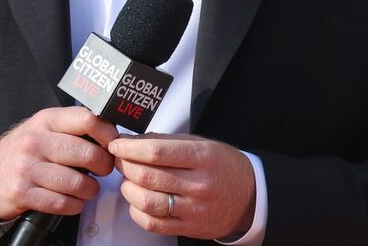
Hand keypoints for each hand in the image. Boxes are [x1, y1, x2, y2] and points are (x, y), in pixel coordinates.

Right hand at [0, 106, 118, 220]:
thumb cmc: (27, 151)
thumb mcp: (45, 129)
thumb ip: (73, 128)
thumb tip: (112, 136)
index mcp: (46, 120)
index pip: (87, 120)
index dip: (108, 134)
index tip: (114, 145)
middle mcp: (34, 141)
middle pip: (87, 153)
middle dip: (104, 165)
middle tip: (104, 170)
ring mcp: (26, 168)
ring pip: (77, 182)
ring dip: (90, 189)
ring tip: (89, 188)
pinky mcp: (21, 193)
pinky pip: (61, 203)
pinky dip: (74, 205)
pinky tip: (75, 201)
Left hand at [108, 133, 255, 239]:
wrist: (249, 197)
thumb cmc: (223, 167)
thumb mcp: (204, 144)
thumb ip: (169, 142)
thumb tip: (135, 140)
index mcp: (204, 157)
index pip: (157, 151)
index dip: (130, 148)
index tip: (117, 144)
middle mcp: (199, 183)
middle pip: (148, 175)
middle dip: (125, 165)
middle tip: (119, 160)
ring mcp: (194, 208)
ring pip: (146, 201)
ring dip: (128, 189)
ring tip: (128, 181)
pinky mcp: (189, 227)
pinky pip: (152, 223)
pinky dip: (137, 211)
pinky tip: (138, 201)